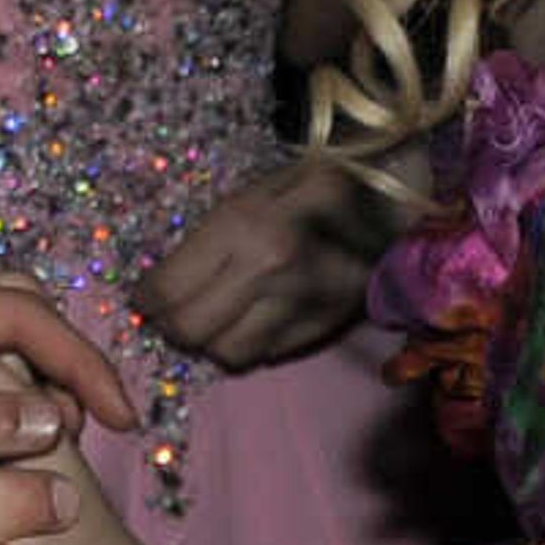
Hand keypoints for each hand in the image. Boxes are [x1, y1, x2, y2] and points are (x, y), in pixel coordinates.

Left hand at [131, 157, 377, 369]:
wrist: (399, 208)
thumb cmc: (320, 187)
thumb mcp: (263, 187)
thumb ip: (212, 231)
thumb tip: (155, 284)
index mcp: (245, 226)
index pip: (167, 289)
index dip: (146, 299)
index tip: (145, 297)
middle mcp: (267, 271)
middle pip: (189, 330)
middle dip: (169, 326)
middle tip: (166, 315)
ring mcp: (296, 307)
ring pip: (224, 354)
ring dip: (209, 341)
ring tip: (209, 318)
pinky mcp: (318, 332)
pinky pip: (262, 357)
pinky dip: (247, 346)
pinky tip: (250, 320)